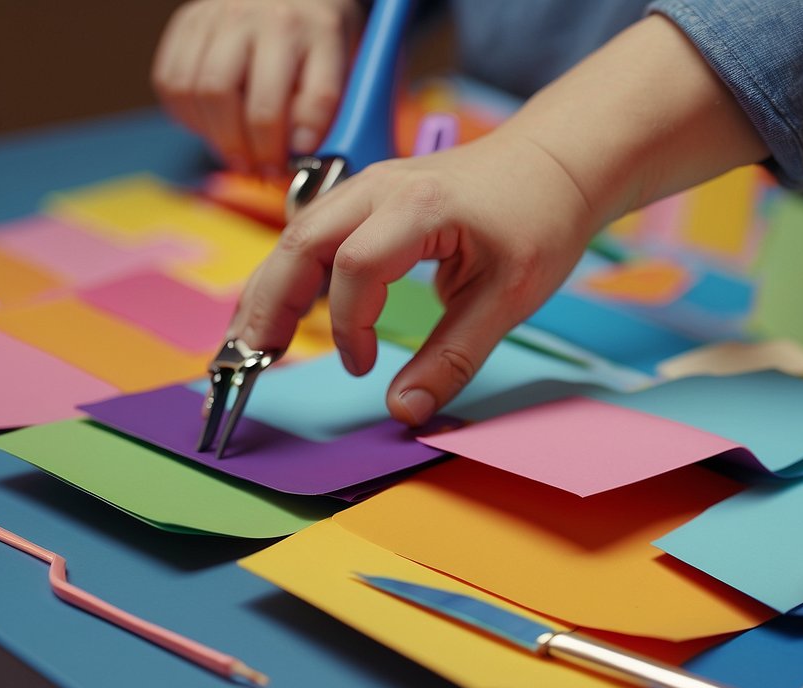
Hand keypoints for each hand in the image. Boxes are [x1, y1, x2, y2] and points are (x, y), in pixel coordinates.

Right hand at [151, 0, 363, 177]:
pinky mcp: (189, 22)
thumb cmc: (316, 40)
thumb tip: (295, 151)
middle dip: (246, 147)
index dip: (295, 144)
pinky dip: (188, 115)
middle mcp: (265, 16)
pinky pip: (171, 81)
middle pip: (237, 96)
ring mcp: (220, 15)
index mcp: (318, 30)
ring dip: (215, 136)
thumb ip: (322, 108)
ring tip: (235, 153)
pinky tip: (212, 124)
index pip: (311, 98)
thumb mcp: (341, 67)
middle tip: (257, 170)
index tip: (289, 167)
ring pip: (198, 91)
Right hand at [228, 129, 597, 424]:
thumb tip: (406, 411)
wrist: (554, 161)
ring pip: (298, 234)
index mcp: (420, 206)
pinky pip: (314, 231)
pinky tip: (281, 309)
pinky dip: (291, 272)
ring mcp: (370, 186)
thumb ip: (454, 357)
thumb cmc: (539, 218)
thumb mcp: (509, 298)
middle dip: (269, 303)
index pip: (356, 266)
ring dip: (271, 287)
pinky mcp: (367, 196)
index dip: (350, 324)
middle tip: (248, 358)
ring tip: (249, 341)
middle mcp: (382, 187)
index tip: (363, 365)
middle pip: (301, 242)